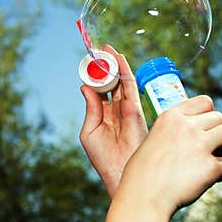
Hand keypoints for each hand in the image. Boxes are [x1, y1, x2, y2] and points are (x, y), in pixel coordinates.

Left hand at [79, 46, 147, 195]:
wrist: (120, 173)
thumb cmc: (103, 158)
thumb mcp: (90, 131)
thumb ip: (90, 108)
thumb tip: (85, 86)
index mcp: (103, 115)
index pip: (100, 90)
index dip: (95, 75)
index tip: (90, 60)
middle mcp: (116, 110)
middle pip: (112, 82)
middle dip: (106, 65)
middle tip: (99, 49)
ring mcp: (127, 109)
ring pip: (121, 81)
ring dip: (115, 64)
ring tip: (106, 48)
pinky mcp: (135, 110)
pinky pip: (130, 86)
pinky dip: (125, 71)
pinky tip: (119, 58)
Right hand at [117, 95, 221, 215]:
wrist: (142, 199)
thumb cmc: (142, 176)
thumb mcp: (152, 140)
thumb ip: (172, 132)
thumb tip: (195, 133)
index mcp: (170, 117)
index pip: (205, 101)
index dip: (207, 115)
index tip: (202, 130)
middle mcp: (187, 126)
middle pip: (220, 116)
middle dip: (218, 132)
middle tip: (209, 150)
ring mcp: (200, 145)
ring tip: (216, 158)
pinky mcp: (211, 167)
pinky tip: (210, 180)